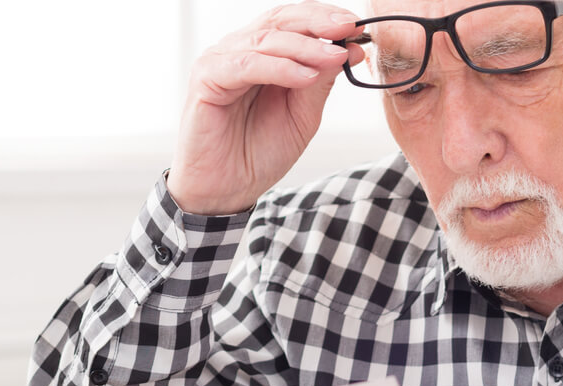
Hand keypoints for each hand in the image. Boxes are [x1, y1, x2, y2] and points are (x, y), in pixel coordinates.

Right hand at [167, 1, 365, 214]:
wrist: (226, 190)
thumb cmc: (258, 152)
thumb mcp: (303, 115)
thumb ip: (321, 81)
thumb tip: (349, 50)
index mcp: (262, 54)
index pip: (294, 21)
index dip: (325, 18)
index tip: (358, 27)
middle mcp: (239, 50)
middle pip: (280, 19)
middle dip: (318, 22)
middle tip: (349, 28)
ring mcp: (219, 61)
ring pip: (266, 39)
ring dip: (305, 47)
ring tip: (335, 58)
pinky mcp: (205, 79)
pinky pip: (245, 65)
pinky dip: (279, 68)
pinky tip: (305, 77)